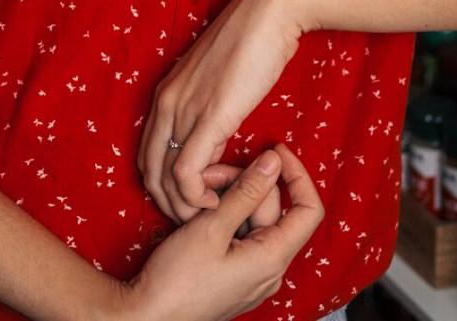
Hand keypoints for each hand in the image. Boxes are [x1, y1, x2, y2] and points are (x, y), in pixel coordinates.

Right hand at [115, 145, 323, 320]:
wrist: (148, 317)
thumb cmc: (178, 279)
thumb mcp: (211, 227)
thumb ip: (247, 192)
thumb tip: (273, 161)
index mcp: (272, 259)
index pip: (308, 210)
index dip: (297, 175)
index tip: (276, 151)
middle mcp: (269, 269)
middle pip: (272, 209)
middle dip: (244, 183)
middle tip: (207, 175)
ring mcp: (252, 273)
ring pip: (253, 219)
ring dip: (229, 198)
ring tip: (197, 193)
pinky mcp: (235, 274)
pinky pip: (240, 235)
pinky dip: (225, 216)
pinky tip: (199, 212)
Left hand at [137, 0, 304, 222]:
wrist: (270, 13)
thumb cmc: (252, 42)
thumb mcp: (220, 82)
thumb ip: (210, 111)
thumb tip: (215, 144)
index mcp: (166, 93)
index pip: (147, 155)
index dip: (165, 186)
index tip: (193, 198)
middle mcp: (167, 103)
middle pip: (148, 172)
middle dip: (169, 204)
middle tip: (199, 217)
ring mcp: (184, 109)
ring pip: (163, 178)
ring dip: (183, 206)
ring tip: (211, 213)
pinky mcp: (209, 117)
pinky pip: (185, 173)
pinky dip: (196, 198)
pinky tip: (218, 201)